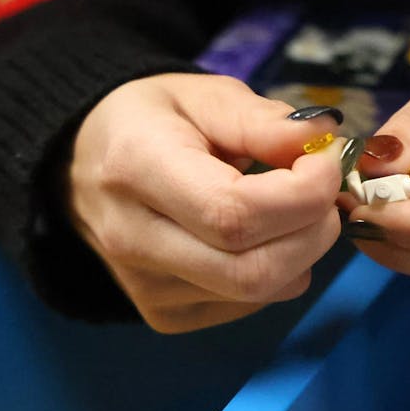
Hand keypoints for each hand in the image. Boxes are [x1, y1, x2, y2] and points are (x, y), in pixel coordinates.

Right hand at [67, 73, 344, 331]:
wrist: (84, 163)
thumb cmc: (151, 122)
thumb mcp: (204, 95)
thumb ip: (264, 120)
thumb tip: (324, 139)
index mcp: (136, 168)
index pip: (234, 215)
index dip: (302, 195)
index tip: (325, 162)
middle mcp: (133, 239)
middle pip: (253, 271)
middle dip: (315, 231)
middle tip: (322, 190)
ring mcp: (146, 288)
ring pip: (260, 294)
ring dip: (302, 251)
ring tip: (292, 207)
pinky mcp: (164, 315)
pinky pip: (250, 305)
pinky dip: (279, 272)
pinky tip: (263, 236)